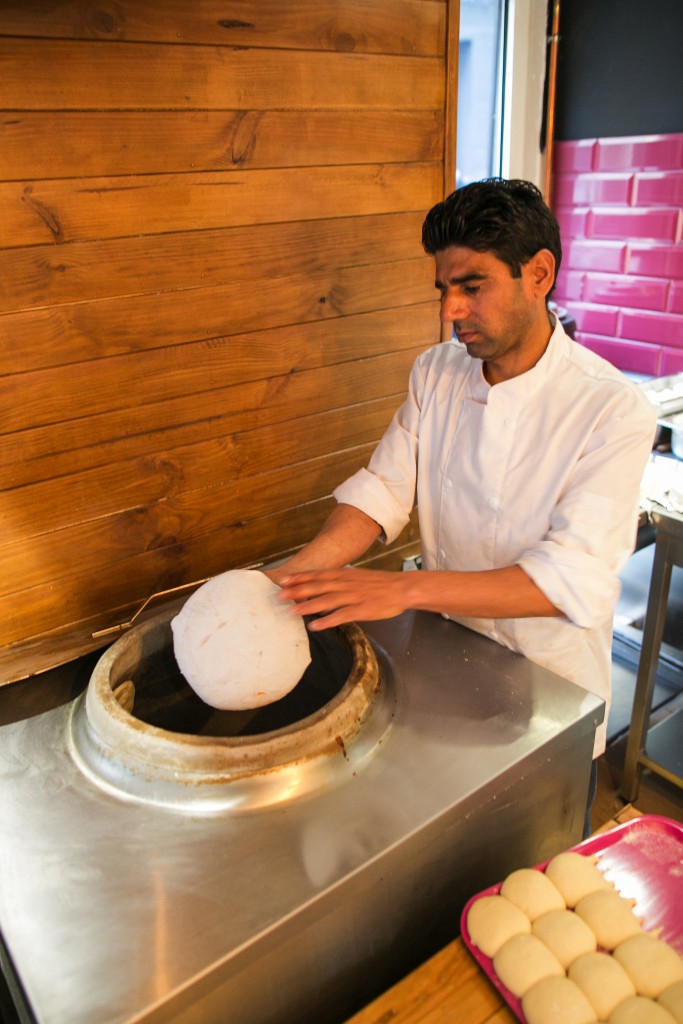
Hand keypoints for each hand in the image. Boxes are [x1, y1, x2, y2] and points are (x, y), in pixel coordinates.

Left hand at [277, 568, 409, 630]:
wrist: (402, 588)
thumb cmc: (380, 583)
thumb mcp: (357, 576)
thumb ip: (340, 579)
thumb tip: (324, 581)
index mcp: (345, 575)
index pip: (317, 574)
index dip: (299, 577)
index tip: (283, 580)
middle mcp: (346, 584)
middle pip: (318, 586)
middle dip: (298, 590)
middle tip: (280, 595)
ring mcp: (354, 596)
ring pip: (327, 600)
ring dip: (308, 606)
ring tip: (292, 612)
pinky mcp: (362, 609)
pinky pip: (342, 616)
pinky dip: (328, 621)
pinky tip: (315, 626)